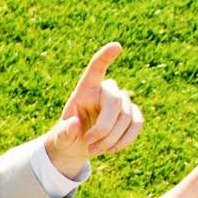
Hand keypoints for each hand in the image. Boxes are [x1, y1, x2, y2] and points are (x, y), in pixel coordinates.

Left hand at [44, 42, 143, 179]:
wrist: (81, 146)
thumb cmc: (68, 137)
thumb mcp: (60, 137)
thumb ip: (64, 132)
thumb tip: (74, 124)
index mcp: (86, 89)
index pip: (96, 69)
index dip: (105, 57)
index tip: (116, 46)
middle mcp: (106, 91)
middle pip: (115, 102)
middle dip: (104, 128)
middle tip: (90, 146)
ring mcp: (122, 102)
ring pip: (126, 117)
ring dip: (111, 140)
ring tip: (95, 150)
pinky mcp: (133, 115)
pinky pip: (137, 124)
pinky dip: (126, 140)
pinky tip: (112, 149)